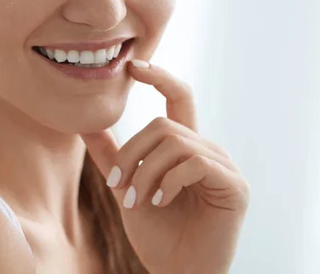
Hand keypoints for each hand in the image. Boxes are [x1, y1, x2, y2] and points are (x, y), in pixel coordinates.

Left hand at [81, 60, 249, 273]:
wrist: (176, 270)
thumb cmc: (155, 232)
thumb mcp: (125, 186)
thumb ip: (112, 154)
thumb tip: (84, 122)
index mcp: (185, 147)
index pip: (178, 98)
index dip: (159, 77)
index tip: (133, 66)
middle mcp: (208, 150)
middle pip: (164, 124)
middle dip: (133, 154)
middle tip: (117, 187)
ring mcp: (224, 167)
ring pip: (175, 142)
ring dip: (145, 172)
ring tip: (136, 201)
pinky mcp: (235, 186)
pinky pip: (194, 163)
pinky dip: (168, 181)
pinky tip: (161, 202)